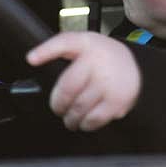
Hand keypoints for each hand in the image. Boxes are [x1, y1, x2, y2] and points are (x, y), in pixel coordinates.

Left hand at [26, 32, 140, 130]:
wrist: (134, 64)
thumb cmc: (101, 55)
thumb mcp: (80, 43)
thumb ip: (57, 48)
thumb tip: (32, 59)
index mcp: (87, 46)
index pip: (64, 44)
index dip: (45, 51)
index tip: (31, 59)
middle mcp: (98, 63)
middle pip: (67, 89)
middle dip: (58, 104)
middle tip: (58, 108)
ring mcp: (109, 84)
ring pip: (79, 108)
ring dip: (70, 117)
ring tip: (70, 117)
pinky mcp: (118, 101)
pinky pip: (94, 119)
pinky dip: (86, 124)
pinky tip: (85, 120)